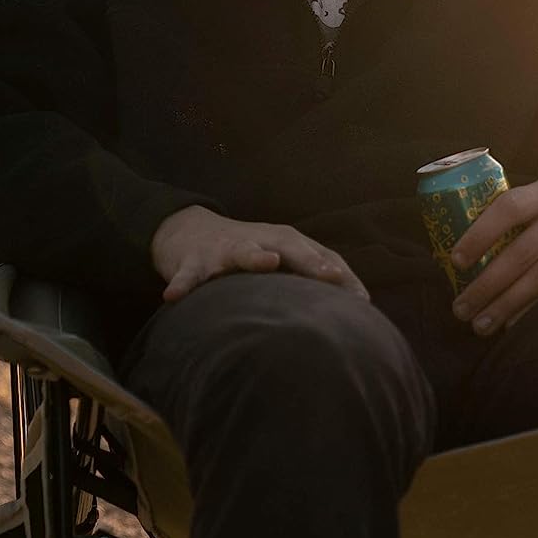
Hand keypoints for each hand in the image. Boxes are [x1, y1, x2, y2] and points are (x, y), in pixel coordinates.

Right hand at [150, 204, 370, 304]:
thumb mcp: (279, 260)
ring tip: (267, 262)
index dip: (341, 276)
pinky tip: (174, 298)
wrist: (188, 232)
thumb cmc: (245, 253)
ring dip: (255, 256)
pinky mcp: (193, 260)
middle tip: (330, 275)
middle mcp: (259, 241)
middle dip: (310, 259)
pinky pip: (188, 275)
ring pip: (242, 251)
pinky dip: (183, 284)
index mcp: (284, 242)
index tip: (362, 299)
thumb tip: (357, 306)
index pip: (319, 256)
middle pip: (288, 246)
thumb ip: (310, 279)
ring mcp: (225, 249)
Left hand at [448, 163, 537, 335]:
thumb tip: (468, 250)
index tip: (455, 260)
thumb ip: (519, 214)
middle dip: (488, 284)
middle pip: (523, 253)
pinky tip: (514, 325)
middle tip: (460, 308)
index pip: (509, 209)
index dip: (480, 234)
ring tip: (480, 325)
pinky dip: (535, 310)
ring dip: (508, 305)